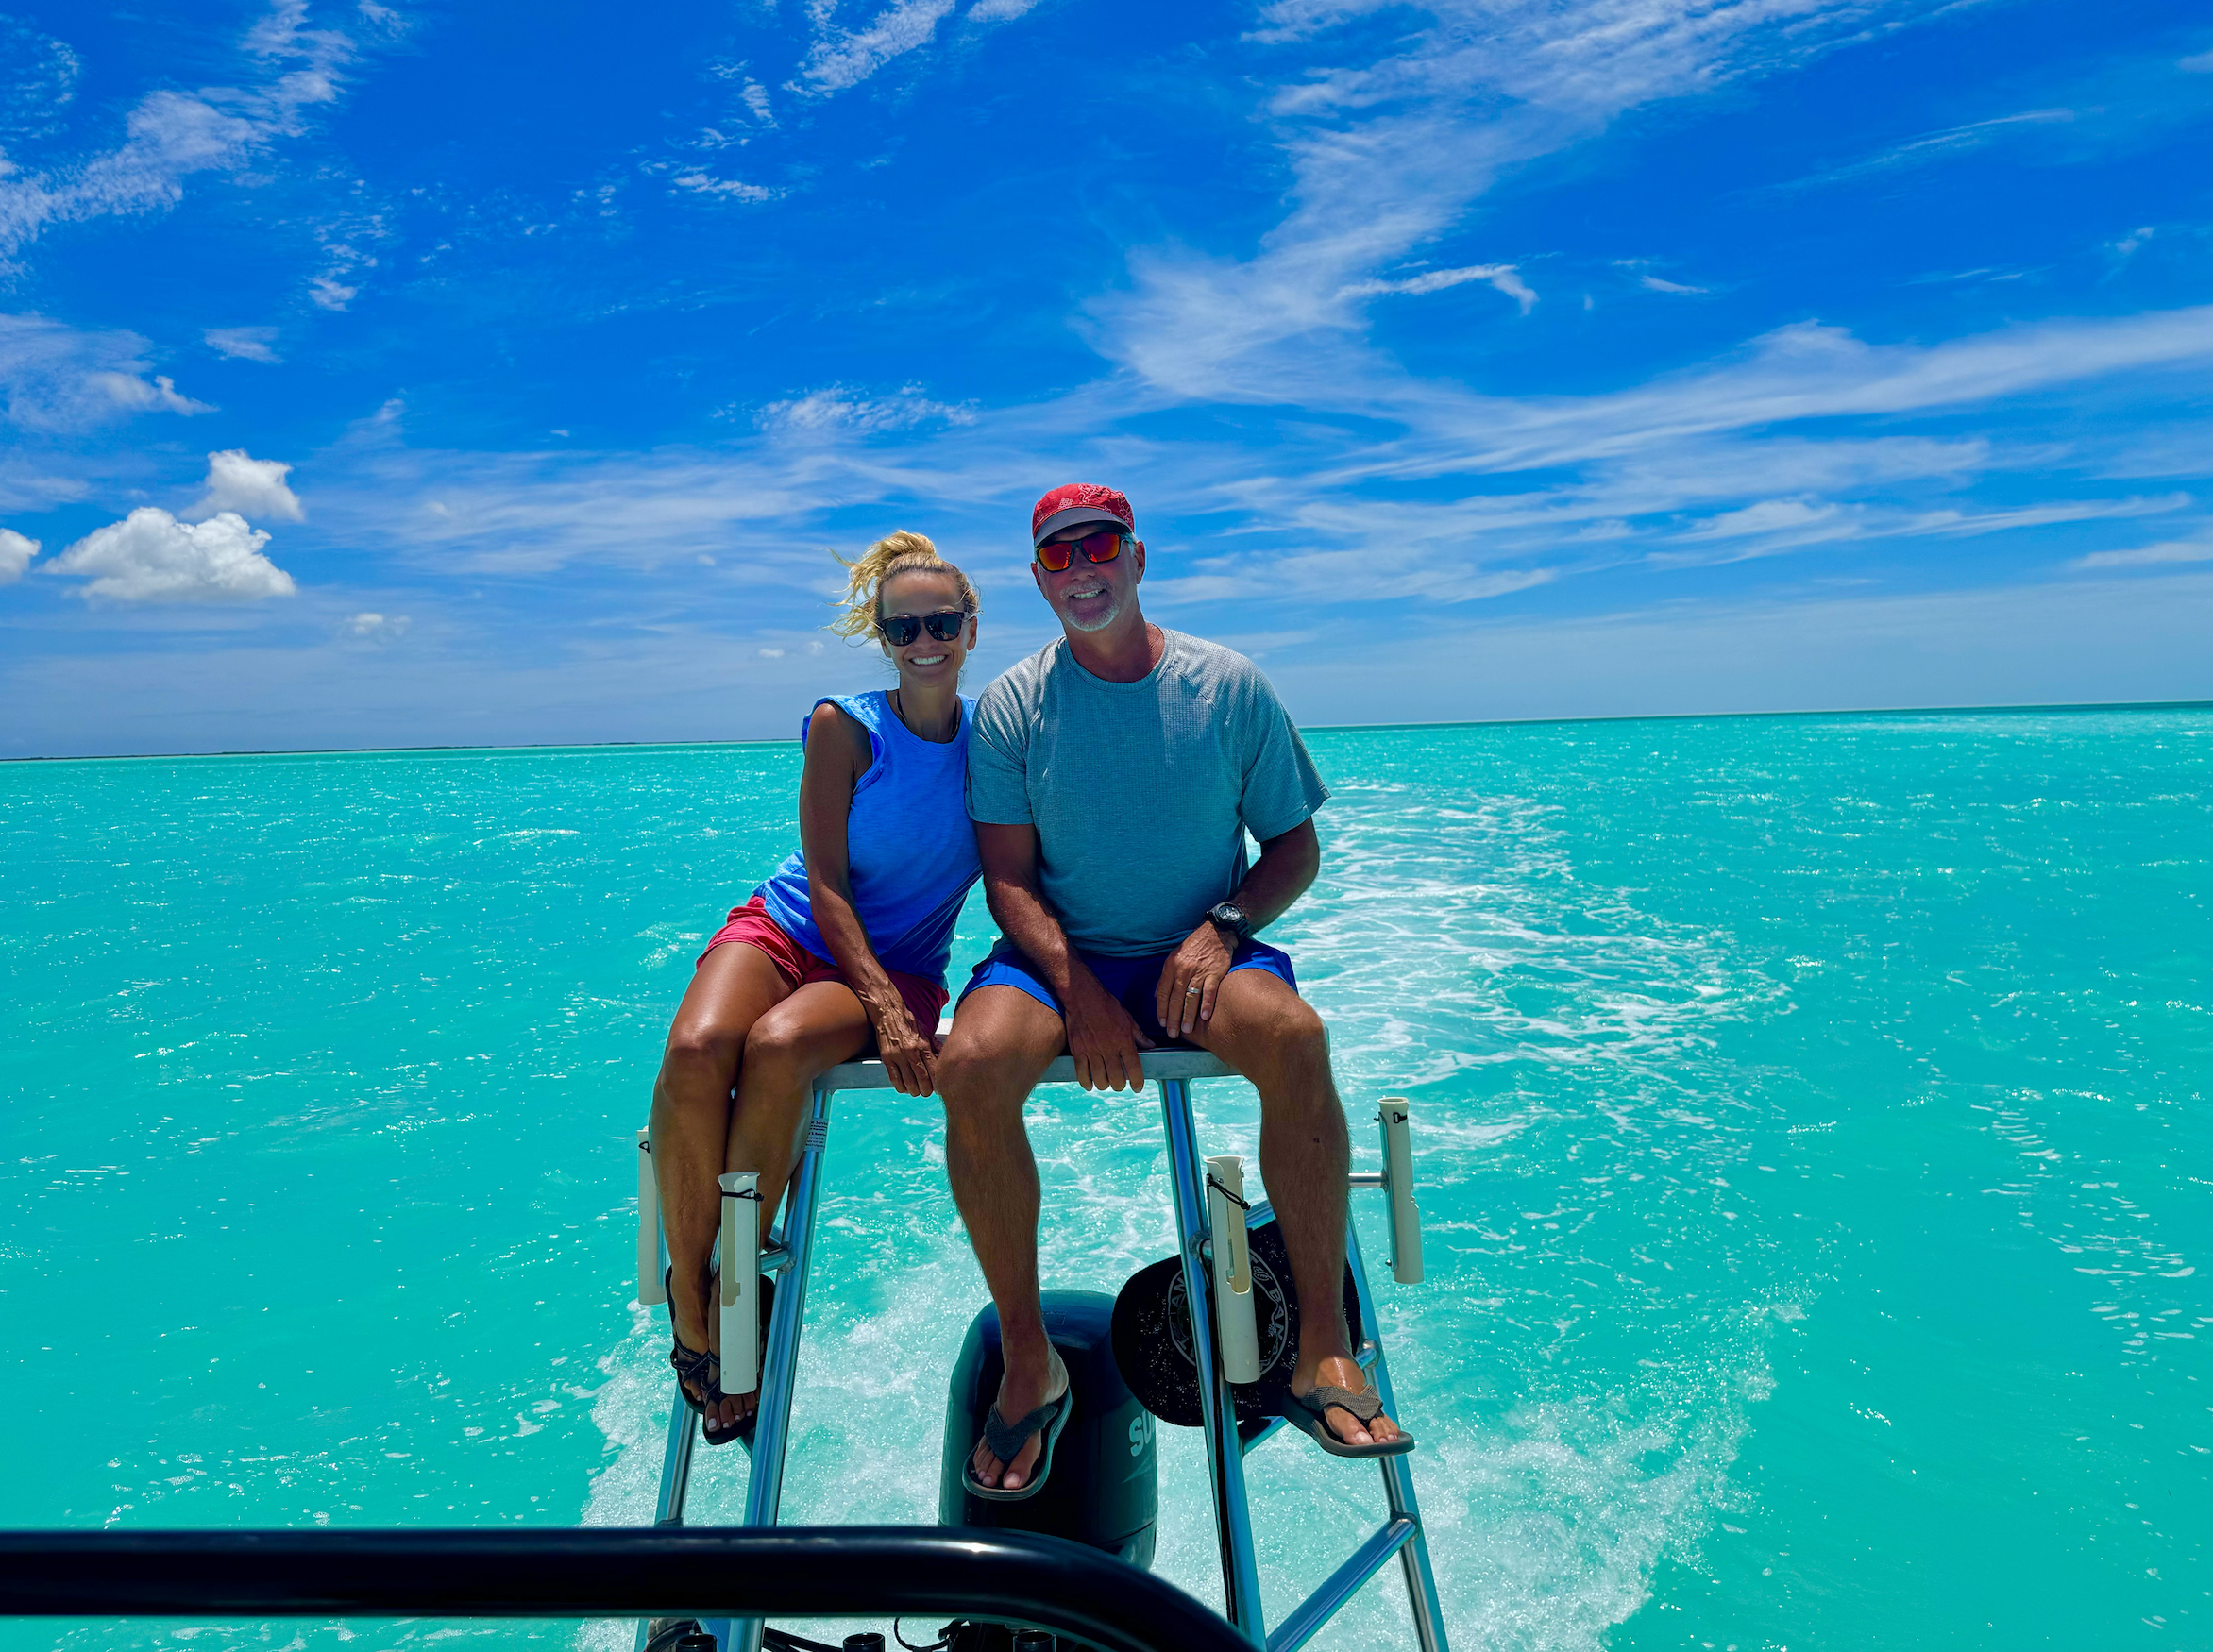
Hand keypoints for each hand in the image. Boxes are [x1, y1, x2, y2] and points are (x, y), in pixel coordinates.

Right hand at [867, 995, 937, 1096]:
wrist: (889, 1013)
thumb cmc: (910, 1023)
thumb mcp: (927, 1032)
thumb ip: (936, 1047)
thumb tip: (946, 1058)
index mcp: (924, 1045)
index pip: (934, 1070)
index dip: (938, 1082)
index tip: (939, 1087)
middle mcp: (912, 1052)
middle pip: (922, 1079)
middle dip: (926, 1090)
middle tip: (927, 1092)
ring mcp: (898, 1056)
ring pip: (908, 1082)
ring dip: (913, 1091)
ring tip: (916, 1091)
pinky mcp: (887, 1058)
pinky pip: (894, 1078)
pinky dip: (900, 1087)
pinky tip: (904, 1088)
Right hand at [1064, 972, 1153, 1092]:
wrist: (1083, 996)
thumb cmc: (1107, 1005)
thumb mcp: (1128, 1018)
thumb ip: (1139, 1036)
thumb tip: (1151, 1046)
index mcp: (1123, 1040)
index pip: (1134, 1068)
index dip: (1137, 1082)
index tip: (1137, 1088)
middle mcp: (1109, 1048)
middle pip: (1117, 1079)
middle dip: (1120, 1086)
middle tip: (1119, 1083)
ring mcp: (1092, 1050)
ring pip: (1100, 1080)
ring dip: (1104, 1085)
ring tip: (1106, 1082)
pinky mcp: (1078, 1050)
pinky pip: (1082, 1074)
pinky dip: (1087, 1083)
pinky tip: (1090, 1084)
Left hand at [1155, 921, 1234, 1038]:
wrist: (1215, 932)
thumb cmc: (1194, 947)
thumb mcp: (1175, 957)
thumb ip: (1166, 977)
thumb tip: (1158, 996)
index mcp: (1171, 966)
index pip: (1163, 992)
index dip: (1162, 1010)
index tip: (1162, 1023)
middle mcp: (1183, 970)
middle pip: (1176, 999)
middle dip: (1173, 1018)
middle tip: (1173, 1033)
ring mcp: (1199, 971)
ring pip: (1191, 997)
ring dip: (1188, 1015)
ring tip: (1187, 1030)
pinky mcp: (1215, 972)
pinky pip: (1209, 990)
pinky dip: (1207, 1004)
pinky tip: (1204, 1016)